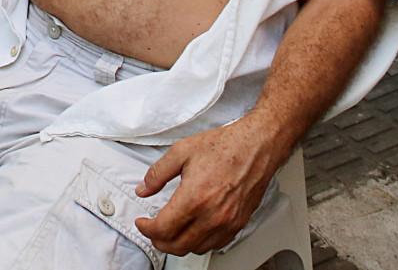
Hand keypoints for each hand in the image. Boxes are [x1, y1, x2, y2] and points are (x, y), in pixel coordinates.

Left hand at [133, 115, 287, 255]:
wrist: (255, 148)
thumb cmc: (224, 147)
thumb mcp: (180, 152)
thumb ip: (157, 174)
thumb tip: (144, 189)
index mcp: (194, 198)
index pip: (163, 228)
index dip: (146, 229)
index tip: (142, 223)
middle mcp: (212, 216)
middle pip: (178, 245)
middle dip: (159, 241)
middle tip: (152, 230)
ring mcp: (227, 223)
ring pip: (196, 249)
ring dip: (178, 244)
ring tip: (170, 232)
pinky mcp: (238, 224)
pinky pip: (214, 245)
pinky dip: (199, 243)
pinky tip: (192, 231)